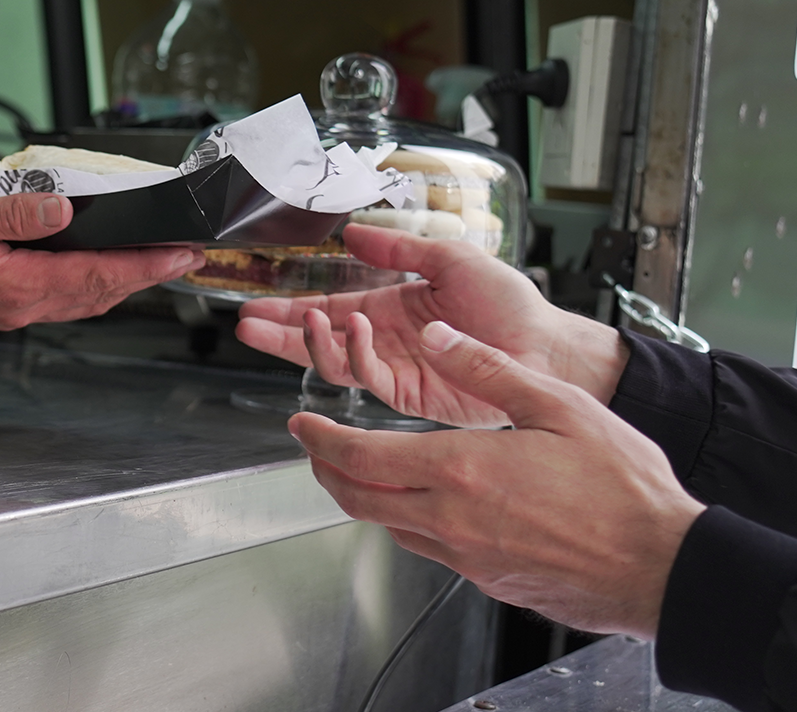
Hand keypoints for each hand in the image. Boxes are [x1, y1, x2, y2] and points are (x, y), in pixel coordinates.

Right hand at [0, 187, 204, 330]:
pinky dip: (87, 287)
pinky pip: (57, 301)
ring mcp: (7, 311)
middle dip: (144, 276)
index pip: (96, 275)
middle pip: (97, 293)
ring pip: (80, 301)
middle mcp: (16, 306)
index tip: (181, 255)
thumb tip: (64, 212)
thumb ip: (13, 213)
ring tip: (152, 264)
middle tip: (184, 257)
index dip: (145, 266)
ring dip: (119, 284)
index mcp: (12, 284)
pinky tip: (96, 272)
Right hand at [236, 224, 625, 426]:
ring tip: (309, 319)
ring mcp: (397, 370)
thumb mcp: (450, 258)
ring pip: (337, 364)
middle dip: (281, 335)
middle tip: (248, 326)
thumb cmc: (511, 304)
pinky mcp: (412, 393)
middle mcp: (387, 342)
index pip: (330, 311)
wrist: (548, 345)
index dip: (291, 311)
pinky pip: (369, 378)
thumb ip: (398, 248)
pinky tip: (352, 327)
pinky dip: (355, 354)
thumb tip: (352, 234)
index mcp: (391, 309)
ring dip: (315, 343)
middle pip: (320, 342)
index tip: (257, 306)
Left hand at [290, 321, 704, 637]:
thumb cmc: (622, 489)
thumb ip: (488, 370)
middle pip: (356, 498)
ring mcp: (464, 556)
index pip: (359, 456)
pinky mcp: (484, 578)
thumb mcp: (559, 406)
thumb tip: (438, 337)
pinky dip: (407, 521)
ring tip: (359, 472)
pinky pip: (426, 547)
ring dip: (363, 498)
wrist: (658, 567)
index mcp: (459, 470)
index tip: (301, 424)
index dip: (320, 439)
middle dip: (324, 471)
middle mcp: (449, 519)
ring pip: (388, 526)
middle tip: (314, 448)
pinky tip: (423, 503)